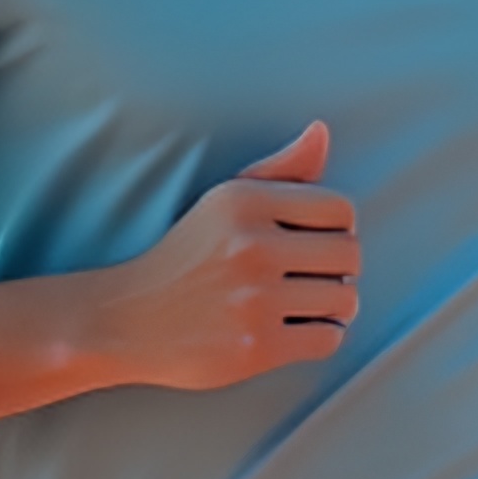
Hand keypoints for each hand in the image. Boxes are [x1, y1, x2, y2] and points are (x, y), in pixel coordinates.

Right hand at [111, 120, 358, 390]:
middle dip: (340, 271)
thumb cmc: (188, 257)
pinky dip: (321, 338)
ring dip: (335, 308)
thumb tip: (322, 131)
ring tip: (306, 306)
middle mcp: (251, 246)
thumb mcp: (225, 202)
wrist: (126, 319)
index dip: (338, 230)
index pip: (342, 210)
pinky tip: (295, 331)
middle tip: (313, 279)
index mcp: (245, 202)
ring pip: (345, 301)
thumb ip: (281, 170)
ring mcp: (254, 298)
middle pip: (351, 255)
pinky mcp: (257, 346)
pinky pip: (330, 340)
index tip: (315, 244)